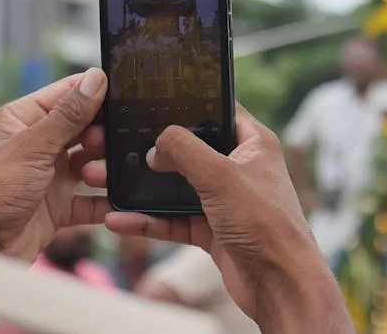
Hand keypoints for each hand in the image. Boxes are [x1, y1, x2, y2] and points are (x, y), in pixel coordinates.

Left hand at [0, 68, 110, 261]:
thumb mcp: (30, 147)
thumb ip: (67, 115)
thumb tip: (95, 79)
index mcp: (20, 120)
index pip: (63, 95)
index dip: (92, 92)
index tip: (123, 91)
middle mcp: (34, 146)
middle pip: (81, 129)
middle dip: (100, 134)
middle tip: (107, 142)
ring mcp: (47, 177)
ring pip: (89, 163)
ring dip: (101, 168)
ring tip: (97, 175)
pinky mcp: (56, 208)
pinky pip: (90, 201)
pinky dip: (104, 201)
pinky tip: (117, 200)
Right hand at [103, 104, 351, 332]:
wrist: (280, 286)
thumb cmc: (266, 225)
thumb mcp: (220, 175)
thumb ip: (184, 150)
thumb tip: (156, 146)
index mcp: (253, 144)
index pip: (218, 111)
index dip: (189, 104)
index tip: (154, 101)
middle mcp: (239, 169)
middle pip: (190, 150)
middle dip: (154, 151)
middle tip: (118, 144)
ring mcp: (224, 201)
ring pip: (175, 188)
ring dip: (143, 189)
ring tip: (106, 182)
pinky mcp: (212, 230)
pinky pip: (172, 220)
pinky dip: (148, 220)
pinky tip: (120, 220)